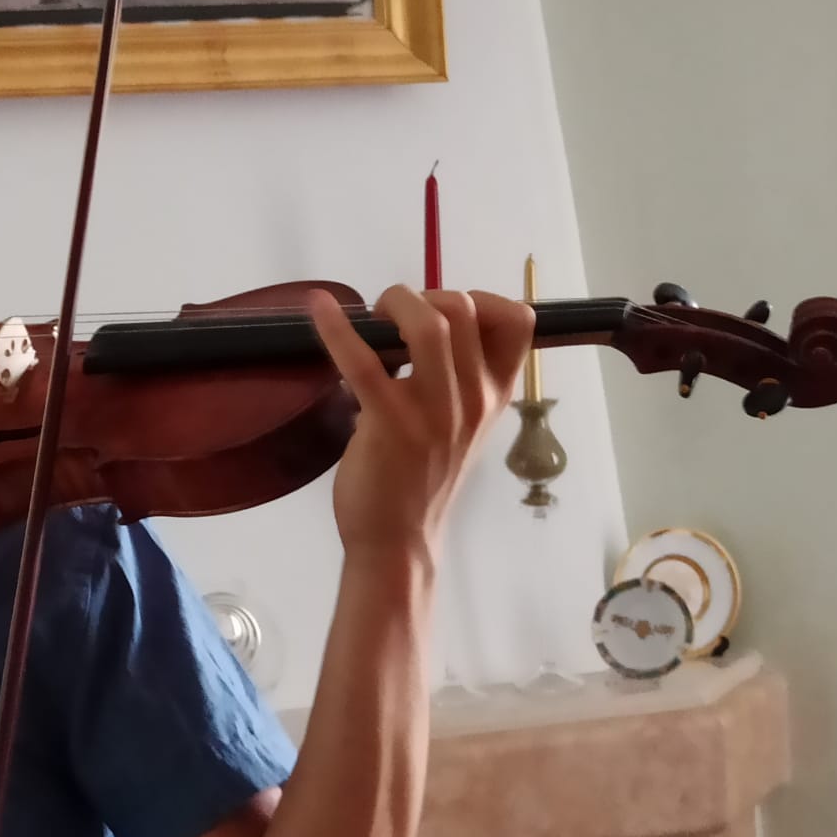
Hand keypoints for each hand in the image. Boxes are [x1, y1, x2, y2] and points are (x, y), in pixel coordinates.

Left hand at [308, 285, 533, 563]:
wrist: (398, 540)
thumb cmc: (422, 479)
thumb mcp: (460, 426)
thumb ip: (455, 379)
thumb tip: (417, 324)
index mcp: (494, 396)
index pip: (518, 322)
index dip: (481, 298)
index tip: (444, 311)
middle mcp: (473, 399)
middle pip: (465, 309)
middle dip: (423, 296)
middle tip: (392, 317)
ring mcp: (435, 412)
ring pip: (429, 325)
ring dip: (395, 304)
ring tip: (371, 317)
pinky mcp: (390, 423)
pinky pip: (363, 362)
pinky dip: (336, 329)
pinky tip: (318, 310)